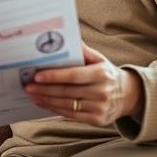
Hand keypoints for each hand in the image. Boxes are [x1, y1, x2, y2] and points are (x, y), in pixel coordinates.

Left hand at [24, 44, 144, 126]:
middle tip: (28, 86)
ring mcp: (100, 108)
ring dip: (46, 100)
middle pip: (67, 91)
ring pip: (67, 105)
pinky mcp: (97, 120)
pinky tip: (43, 102)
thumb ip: (82, 50)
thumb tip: (66, 36)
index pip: (73, 75)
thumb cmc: (106, 73)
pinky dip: (54, 109)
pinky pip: (71, 115)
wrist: (128, 95)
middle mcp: (102, 92)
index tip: (36, 76)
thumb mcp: (99, 59)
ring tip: (32, 94)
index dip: (54, 76)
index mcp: (101, 74)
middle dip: (44, 89)